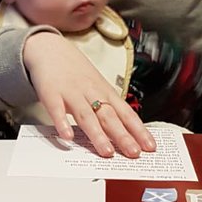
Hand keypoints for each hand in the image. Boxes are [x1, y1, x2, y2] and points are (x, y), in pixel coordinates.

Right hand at [23, 32, 155, 158]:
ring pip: (86, 116)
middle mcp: (91, 93)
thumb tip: (126, 133)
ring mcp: (71, 93)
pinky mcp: (51, 94)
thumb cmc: (76, 72)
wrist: (50, 48)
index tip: (150, 147)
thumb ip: (109, 108)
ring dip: (97, 134)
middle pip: (110, 117)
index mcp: (105, 92)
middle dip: (123, 136)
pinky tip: (67, 137)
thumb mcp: (98, 86)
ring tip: (106, 152)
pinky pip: (57, 110)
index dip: (139, 131)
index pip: (126, 114)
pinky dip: (62, 123)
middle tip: (134, 153)